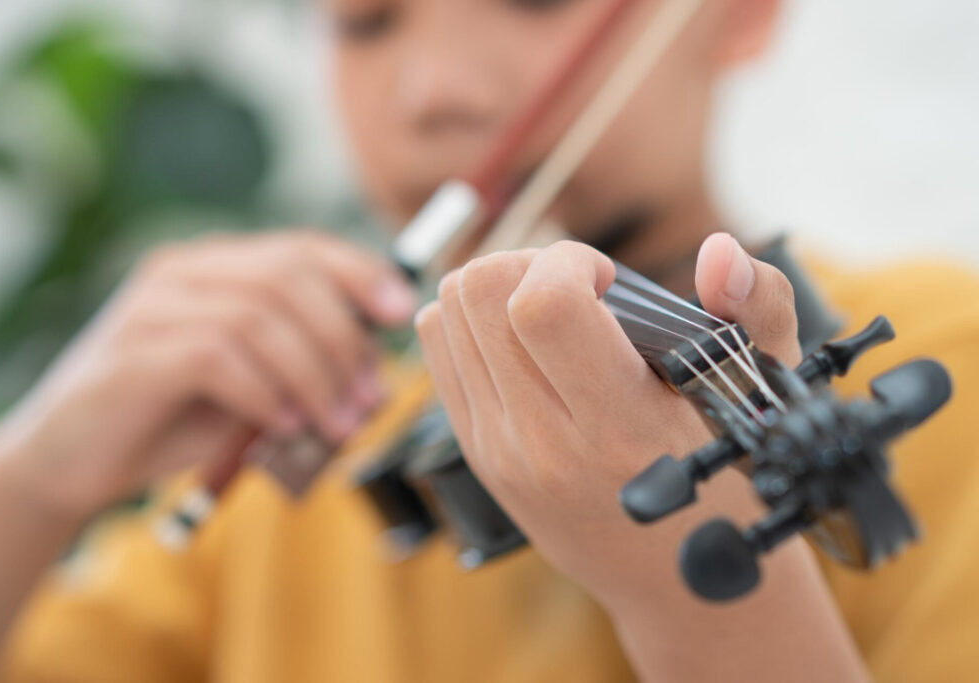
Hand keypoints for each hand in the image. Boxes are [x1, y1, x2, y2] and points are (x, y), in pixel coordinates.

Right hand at [0, 229, 415, 520]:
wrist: (68, 462)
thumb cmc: (170, 420)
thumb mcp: (252, 386)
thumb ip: (301, 366)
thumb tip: (376, 371)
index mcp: (216, 267)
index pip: (302, 247)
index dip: (360, 272)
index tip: (402, 311)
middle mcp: (183, 272)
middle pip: (289, 276)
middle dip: (344, 338)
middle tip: (369, 396)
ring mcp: (152, 308)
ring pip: (260, 317)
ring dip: (313, 375)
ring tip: (335, 423)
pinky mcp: (133, 355)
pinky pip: (217, 357)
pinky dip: (264, 392)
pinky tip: (280, 426)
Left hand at [414, 234, 800, 607]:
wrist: (679, 587)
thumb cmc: (725, 486)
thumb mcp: (762, 394)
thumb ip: (757, 308)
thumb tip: (717, 250)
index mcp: (620, 429)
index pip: (543, 306)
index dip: (569, 262)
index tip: (607, 280)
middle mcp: (544, 444)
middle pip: (479, 293)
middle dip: (528, 262)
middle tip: (576, 289)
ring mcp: (498, 452)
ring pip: (445, 313)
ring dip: (496, 289)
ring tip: (551, 312)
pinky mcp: (475, 453)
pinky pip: (436, 350)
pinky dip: (471, 323)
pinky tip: (524, 342)